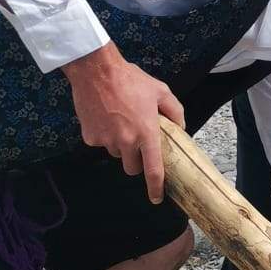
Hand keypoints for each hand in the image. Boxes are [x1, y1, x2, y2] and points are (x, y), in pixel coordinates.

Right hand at [63, 43, 184, 201]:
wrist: (96, 71)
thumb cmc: (131, 80)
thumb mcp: (161, 91)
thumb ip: (174, 111)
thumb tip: (180, 128)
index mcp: (146, 133)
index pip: (153, 170)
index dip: (156, 188)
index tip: (156, 198)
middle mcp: (126, 142)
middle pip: (132, 167)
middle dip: (136, 159)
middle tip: (137, 139)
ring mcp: (106, 141)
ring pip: (116, 154)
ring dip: (121, 145)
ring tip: (121, 120)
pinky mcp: (90, 138)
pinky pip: (100, 143)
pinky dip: (104, 135)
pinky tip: (106, 116)